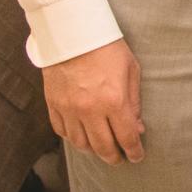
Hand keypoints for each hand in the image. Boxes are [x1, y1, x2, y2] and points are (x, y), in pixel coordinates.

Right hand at [43, 38, 144, 164]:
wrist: (73, 33)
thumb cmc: (107, 48)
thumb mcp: (131, 71)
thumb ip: (134, 102)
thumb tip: (137, 127)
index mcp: (113, 101)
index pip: (126, 137)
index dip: (134, 151)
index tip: (137, 157)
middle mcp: (90, 110)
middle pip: (102, 147)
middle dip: (114, 157)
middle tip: (120, 158)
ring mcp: (69, 109)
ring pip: (80, 144)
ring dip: (93, 150)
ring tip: (101, 149)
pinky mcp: (53, 105)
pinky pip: (62, 131)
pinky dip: (73, 138)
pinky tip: (82, 136)